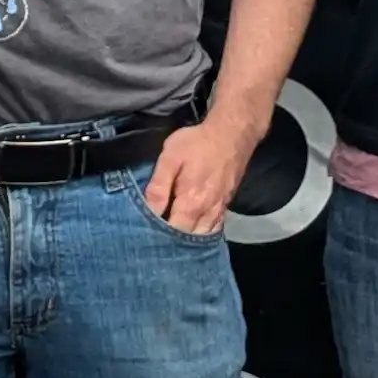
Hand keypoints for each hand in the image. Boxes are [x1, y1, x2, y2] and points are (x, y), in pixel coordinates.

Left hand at [141, 110, 262, 235]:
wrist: (232, 133)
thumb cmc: (197, 143)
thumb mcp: (171, 158)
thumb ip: (159, 187)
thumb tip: (149, 211)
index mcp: (191, 203)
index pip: (172, 234)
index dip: (158, 238)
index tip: (145, 236)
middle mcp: (207, 213)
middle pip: (188, 241)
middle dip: (173, 244)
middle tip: (155, 239)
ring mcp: (219, 211)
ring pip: (203, 237)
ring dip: (188, 241)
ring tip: (171, 239)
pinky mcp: (225, 206)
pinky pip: (214, 229)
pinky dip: (202, 234)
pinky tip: (192, 231)